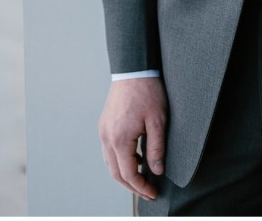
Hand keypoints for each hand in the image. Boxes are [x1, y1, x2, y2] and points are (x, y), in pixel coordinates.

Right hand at [99, 77, 167, 200]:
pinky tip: (135, 157)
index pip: (128, 174)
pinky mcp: (105, 124)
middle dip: (132, 185)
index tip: (153, 192)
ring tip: (142, 177)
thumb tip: (158, 170)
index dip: (141, 187)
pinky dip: (120, 159)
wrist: (134, 68)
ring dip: (124, 174)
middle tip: (148, 191)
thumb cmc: (147, 91)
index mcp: (119, 139)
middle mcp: (107, 137)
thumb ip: (156, 148)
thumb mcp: (158, 121)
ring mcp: (103, 130)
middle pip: (116, 173)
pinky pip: (109, 150)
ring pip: (110, 162)